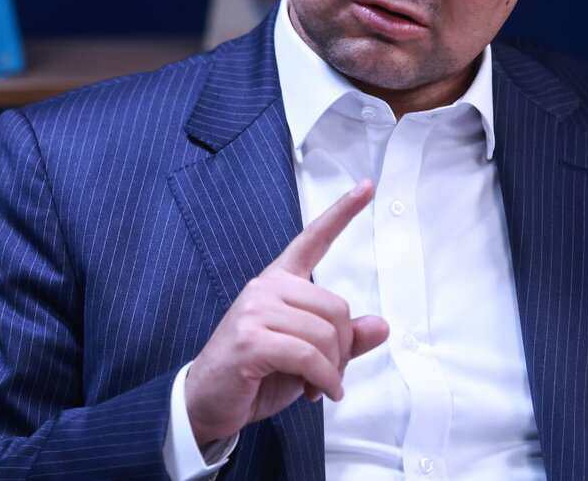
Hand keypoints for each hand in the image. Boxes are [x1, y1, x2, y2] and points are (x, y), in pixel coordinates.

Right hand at [184, 180, 388, 446]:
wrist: (207, 401)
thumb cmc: (255, 375)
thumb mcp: (307, 356)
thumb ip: (342, 340)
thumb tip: (380, 325)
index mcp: (278, 282)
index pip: (313, 239)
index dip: (342, 213)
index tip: (367, 187)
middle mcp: (265, 288)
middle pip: (336, 306)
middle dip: (343, 348)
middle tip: (330, 373)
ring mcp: (254, 311)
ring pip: (324, 334)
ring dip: (332, 370)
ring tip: (319, 385)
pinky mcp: (250, 339)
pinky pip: (309, 357)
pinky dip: (324, 380)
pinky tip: (320, 392)